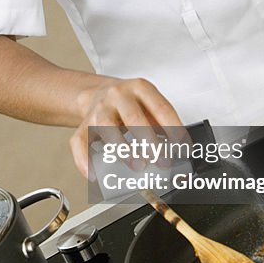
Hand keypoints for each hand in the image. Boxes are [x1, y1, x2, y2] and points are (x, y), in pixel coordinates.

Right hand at [69, 76, 186, 176]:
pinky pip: (80, 142)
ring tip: (138, 166)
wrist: (97, 94)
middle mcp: (118, 96)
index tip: (183, 148)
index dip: (174, 129)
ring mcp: (98, 110)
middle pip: (134, 118)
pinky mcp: (83, 126)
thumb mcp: (149, 105)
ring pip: (106, 127)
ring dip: (123, 149)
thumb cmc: (129, 104)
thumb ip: (163, 124)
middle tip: (162, 161)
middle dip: (150, 141)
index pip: (161, 108)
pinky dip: (84, 160)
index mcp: (140, 88)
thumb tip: (180, 150)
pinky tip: (93, 174)